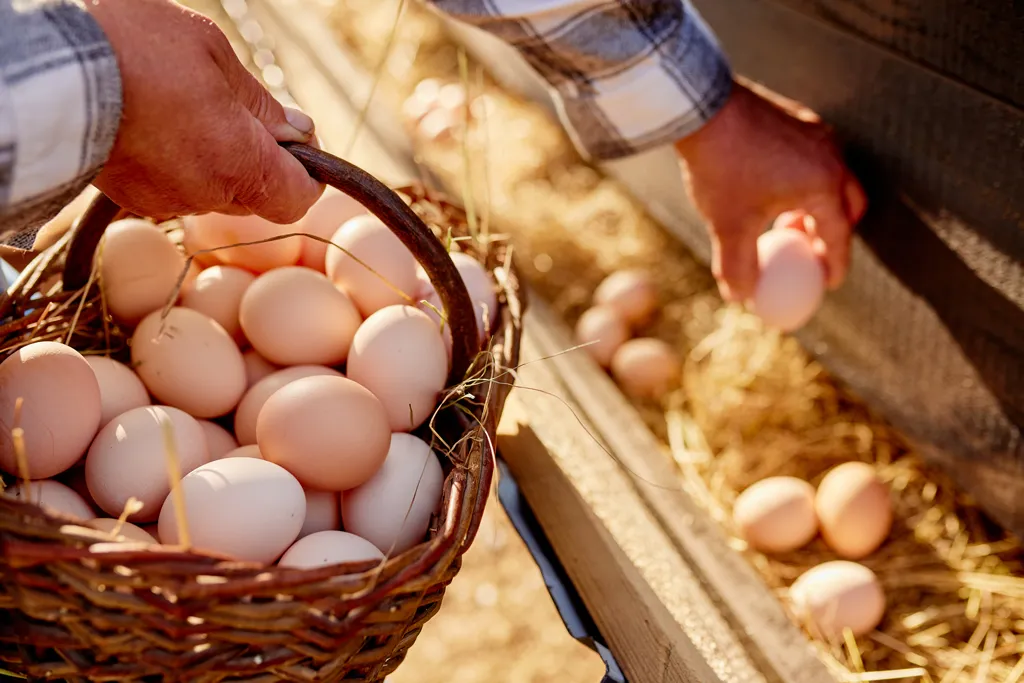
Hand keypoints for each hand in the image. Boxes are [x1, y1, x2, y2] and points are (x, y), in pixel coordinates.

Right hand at [86, 0, 323, 222]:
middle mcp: (207, 195)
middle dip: (256, 159)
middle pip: (254, 194)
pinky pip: (173, 187)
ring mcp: (165, 200)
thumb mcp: (214, 56)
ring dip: (213, 158)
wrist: (50, 69)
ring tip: (184, 109)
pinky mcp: (132, 198)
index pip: (296, 199)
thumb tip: (298, 132)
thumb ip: (261, 105)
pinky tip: (156, 124)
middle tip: (235, 111)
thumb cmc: (137, 47)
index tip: (298, 145)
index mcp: (240, 165)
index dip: (305, 175)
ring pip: (212, 189)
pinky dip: (176, 162)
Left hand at [675, 81, 866, 301]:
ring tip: (785, 221)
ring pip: (833, 178)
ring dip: (819, 205)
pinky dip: (805, 180)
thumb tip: (742, 297)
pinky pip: (815, 157)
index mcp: (824, 185)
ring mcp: (817, 133)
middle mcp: (831, 156)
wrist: (704, 108)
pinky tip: (771, 186)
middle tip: (812, 250)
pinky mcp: (798, 118)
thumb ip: (738, 266)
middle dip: (836, 232)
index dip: (834, 264)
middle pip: (849, 204)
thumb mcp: (728, 225)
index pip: (839, 235)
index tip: (828, 282)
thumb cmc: (722, 168)